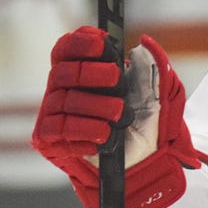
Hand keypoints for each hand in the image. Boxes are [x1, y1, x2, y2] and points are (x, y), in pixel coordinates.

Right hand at [31, 27, 200, 207]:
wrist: (147, 164)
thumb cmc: (146, 125)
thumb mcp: (157, 93)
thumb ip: (152, 66)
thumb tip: (144, 44)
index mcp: (83, 73)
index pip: (66, 49)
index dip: (78, 43)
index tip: (100, 43)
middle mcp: (63, 91)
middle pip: (63, 73)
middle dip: (90, 73)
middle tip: (115, 79)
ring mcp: (54, 116)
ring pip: (63, 102)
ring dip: (93, 107)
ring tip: (117, 116)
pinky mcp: (50, 141)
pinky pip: (57, 131)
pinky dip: (82, 132)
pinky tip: (101, 137)